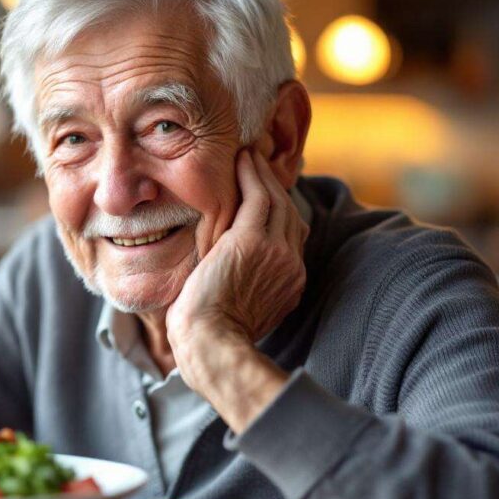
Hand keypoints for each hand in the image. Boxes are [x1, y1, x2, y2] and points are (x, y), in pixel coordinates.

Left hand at [166, 148, 306, 391]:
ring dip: (262, 175)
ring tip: (249, 155)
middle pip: (288, 215)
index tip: (266, 196)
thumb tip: (221, 281)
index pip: (291, 238)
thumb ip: (241, 289)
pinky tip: (241, 159)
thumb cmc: (207, 337)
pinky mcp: (253, 240)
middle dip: (275, 187)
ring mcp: (275, 252)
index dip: (279, 214)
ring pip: (276, 201)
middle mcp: (290, 265)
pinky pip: (258, 196)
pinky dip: (251, 175)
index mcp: (289, 284)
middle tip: (258, 165)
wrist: (210, 343)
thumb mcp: (235, 311)